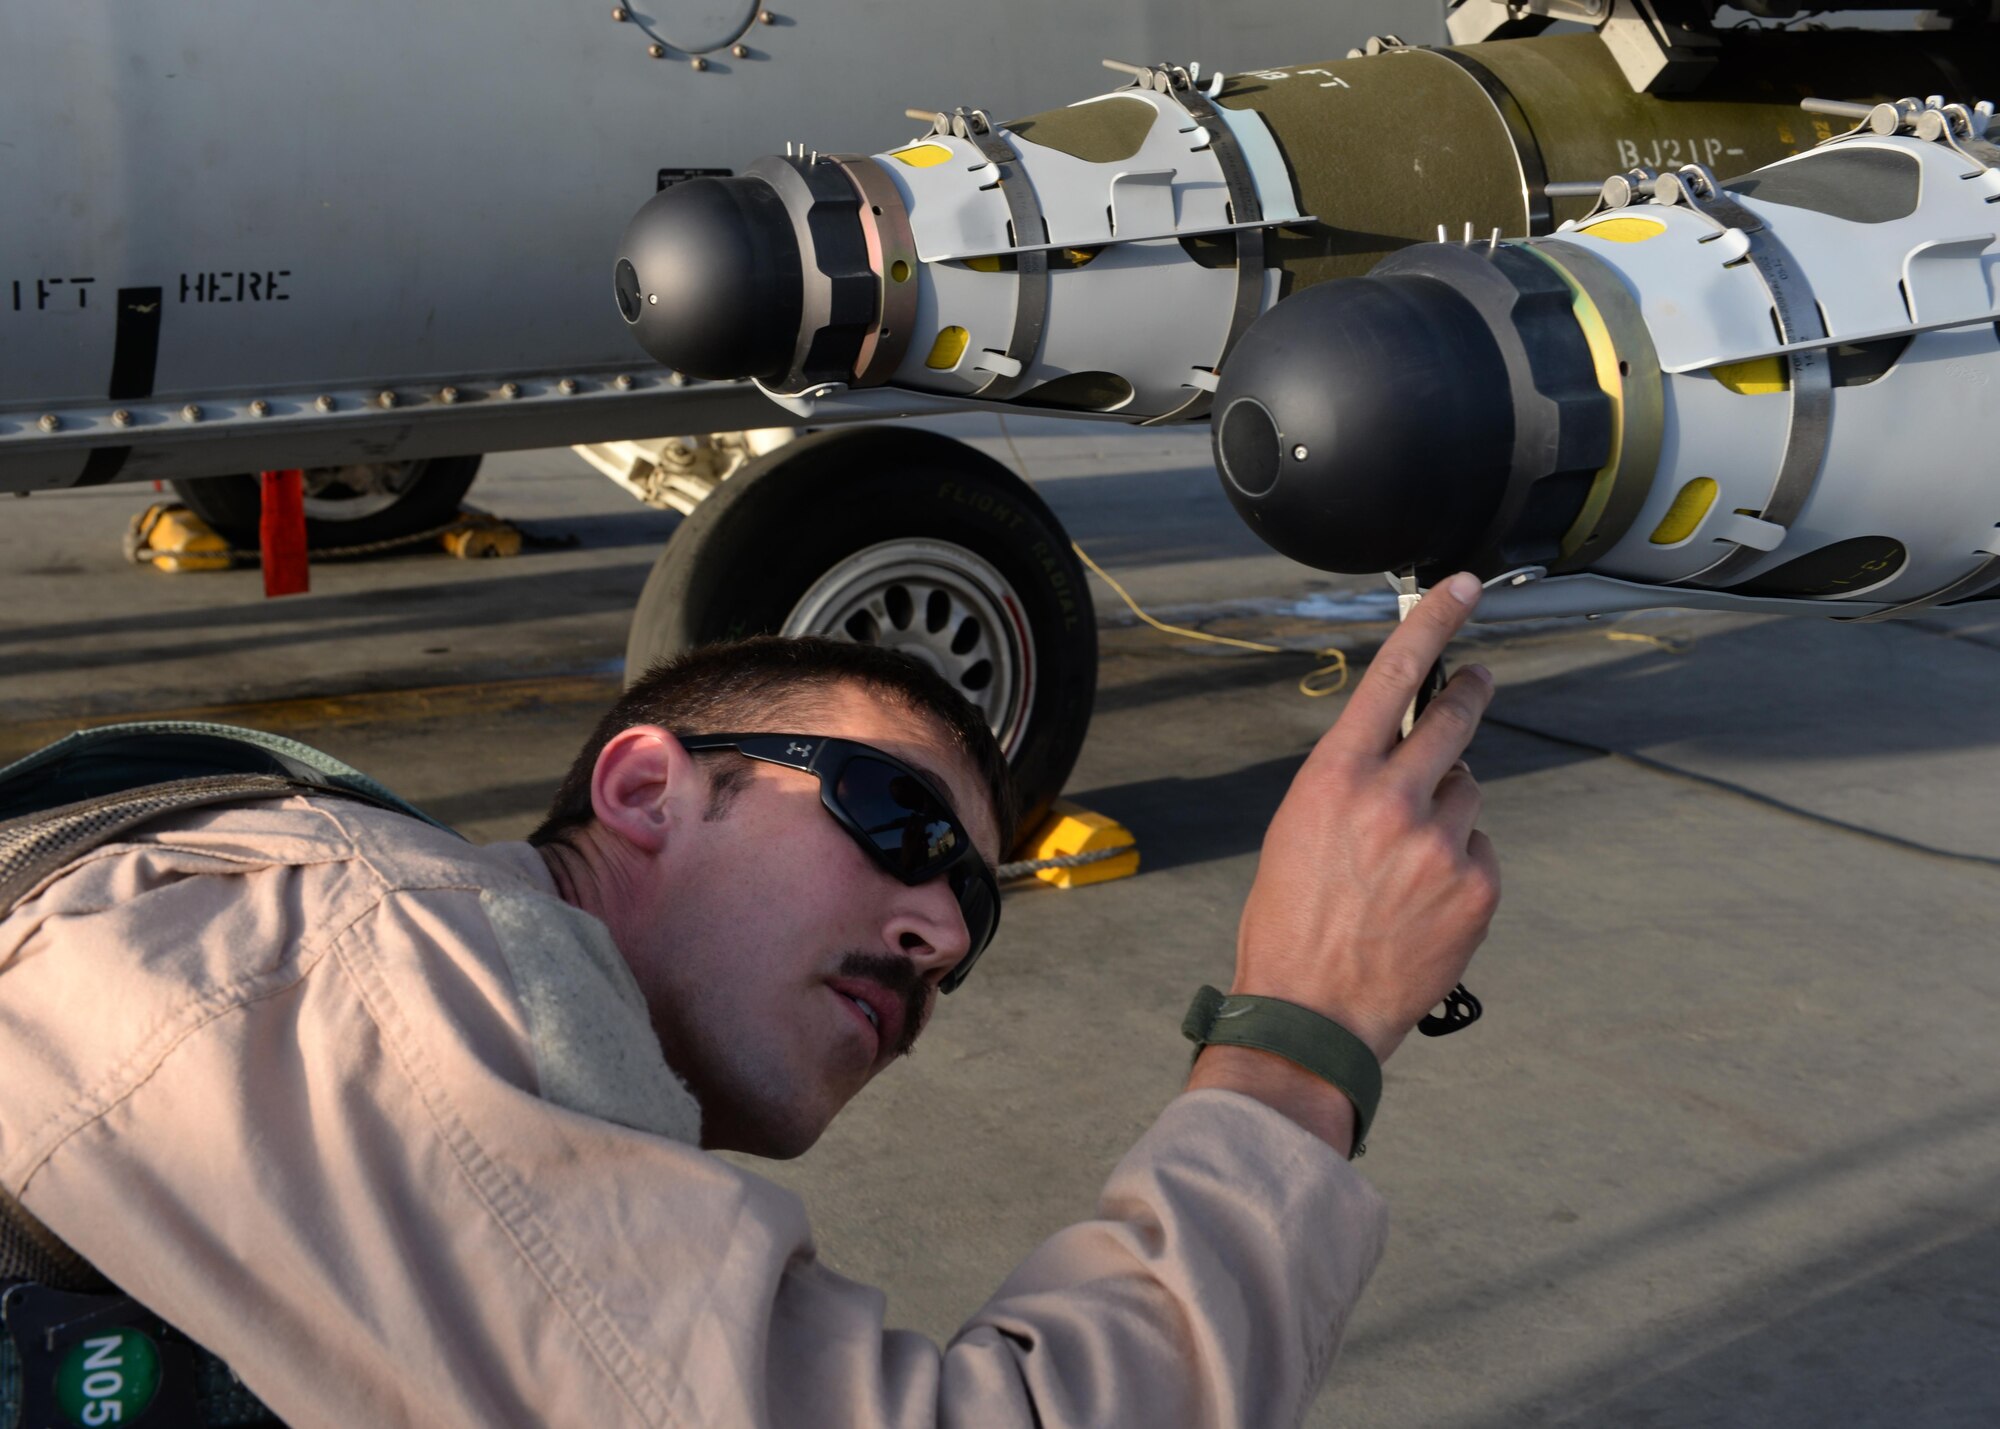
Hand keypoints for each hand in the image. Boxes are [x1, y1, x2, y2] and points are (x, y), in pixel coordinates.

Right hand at [1227, 571, 1499, 1063]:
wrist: (1311, 1013)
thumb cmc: (1289, 924)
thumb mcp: (1296, 832)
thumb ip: (1349, 785)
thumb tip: (1401, 760)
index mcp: (1335, 779)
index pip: (1393, 677)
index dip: (1432, 622)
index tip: (1463, 586)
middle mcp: (1393, 800)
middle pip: (1453, 720)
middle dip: (1468, 695)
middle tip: (1477, 681)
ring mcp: (1441, 843)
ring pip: (1466, 792)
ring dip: (1446, 810)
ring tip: (1406, 865)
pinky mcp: (1477, 886)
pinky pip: (1479, 848)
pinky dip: (1459, 865)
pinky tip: (1424, 902)